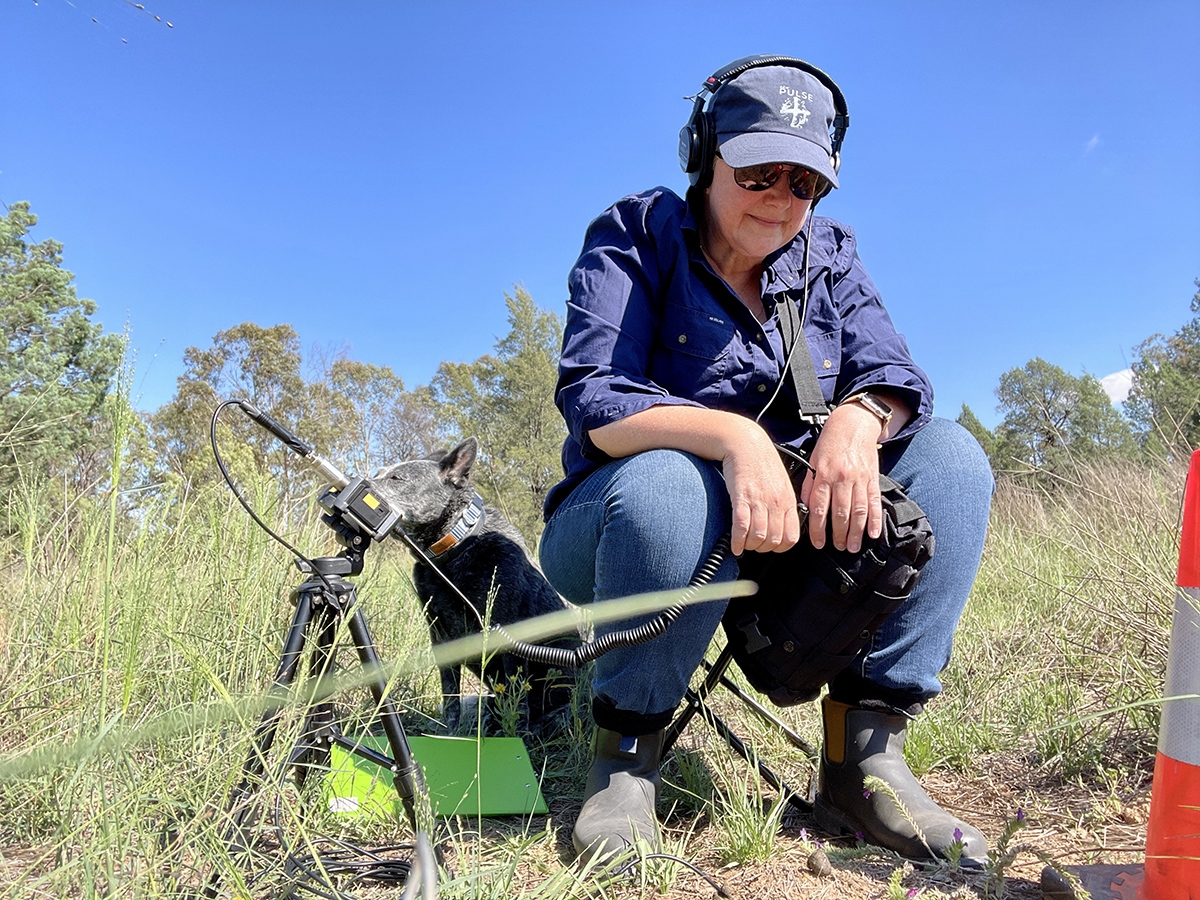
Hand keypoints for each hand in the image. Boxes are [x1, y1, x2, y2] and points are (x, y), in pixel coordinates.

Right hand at [723, 422, 801, 555]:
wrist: (744, 442)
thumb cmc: (761, 461)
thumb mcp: (781, 483)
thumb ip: (783, 504)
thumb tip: (781, 524)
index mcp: (788, 500)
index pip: (792, 536)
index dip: (781, 547)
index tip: (772, 546)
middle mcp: (776, 502)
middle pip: (774, 540)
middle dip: (763, 548)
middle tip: (755, 545)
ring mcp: (759, 500)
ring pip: (758, 537)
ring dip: (750, 546)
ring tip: (744, 544)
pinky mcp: (741, 497)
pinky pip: (741, 526)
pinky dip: (737, 540)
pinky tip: (734, 545)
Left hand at [801, 403, 883, 552]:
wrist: (853, 424)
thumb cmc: (830, 444)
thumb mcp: (813, 462)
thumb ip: (809, 486)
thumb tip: (806, 508)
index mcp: (824, 475)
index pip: (819, 509)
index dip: (818, 529)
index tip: (818, 543)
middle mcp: (842, 478)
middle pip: (840, 513)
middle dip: (839, 535)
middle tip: (838, 548)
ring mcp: (859, 479)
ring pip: (858, 511)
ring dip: (856, 532)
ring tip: (853, 546)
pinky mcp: (873, 479)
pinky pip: (875, 503)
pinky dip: (875, 520)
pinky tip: (873, 533)